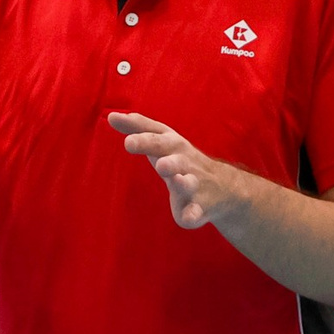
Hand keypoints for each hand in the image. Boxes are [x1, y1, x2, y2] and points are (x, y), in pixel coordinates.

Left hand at [111, 112, 252, 229]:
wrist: (223, 187)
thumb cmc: (180, 158)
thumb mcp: (162, 140)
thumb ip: (138, 127)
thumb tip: (111, 116)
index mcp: (173, 146)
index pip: (158, 137)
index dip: (143, 138)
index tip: (126, 137)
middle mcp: (184, 163)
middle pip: (175, 158)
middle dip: (164, 157)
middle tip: (150, 157)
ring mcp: (194, 185)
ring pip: (188, 183)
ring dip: (182, 182)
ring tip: (175, 179)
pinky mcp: (199, 207)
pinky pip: (196, 211)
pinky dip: (192, 214)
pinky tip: (187, 218)